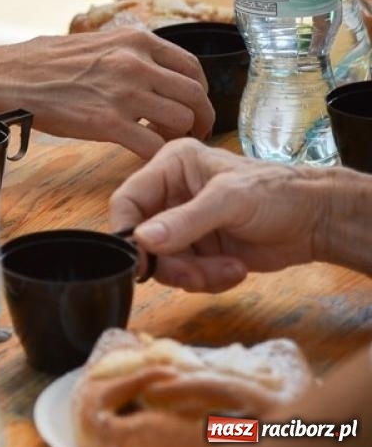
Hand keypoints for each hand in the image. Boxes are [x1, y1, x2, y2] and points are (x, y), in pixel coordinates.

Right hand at [0, 29, 213, 158]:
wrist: (5, 78)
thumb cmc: (39, 62)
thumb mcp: (92, 41)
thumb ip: (125, 53)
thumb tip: (147, 69)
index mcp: (134, 40)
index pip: (191, 66)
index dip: (198, 91)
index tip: (193, 105)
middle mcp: (135, 63)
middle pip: (194, 95)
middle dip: (200, 118)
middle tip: (193, 132)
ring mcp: (123, 93)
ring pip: (181, 121)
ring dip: (177, 137)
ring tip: (162, 143)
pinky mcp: (107, 123)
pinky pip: (152, 145)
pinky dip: (156, 155)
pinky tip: (145, 157)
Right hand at [110, 138, 332, 291]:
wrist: (317, 221)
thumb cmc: (277, 194)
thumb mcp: (229, 201)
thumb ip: (185, 221)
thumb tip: (142, 240)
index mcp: (171, 167)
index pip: (128, 199)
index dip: (128, 231)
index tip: (141, 262)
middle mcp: (171, 195)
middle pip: (144, 238)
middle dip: (170, 262)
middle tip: (195, 276)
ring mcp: (184, 225)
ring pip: (164, 261)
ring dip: (194, 274)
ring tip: (227, 270)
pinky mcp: (199, 251)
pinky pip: (185, 275)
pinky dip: (208, 280)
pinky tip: (235, 270)